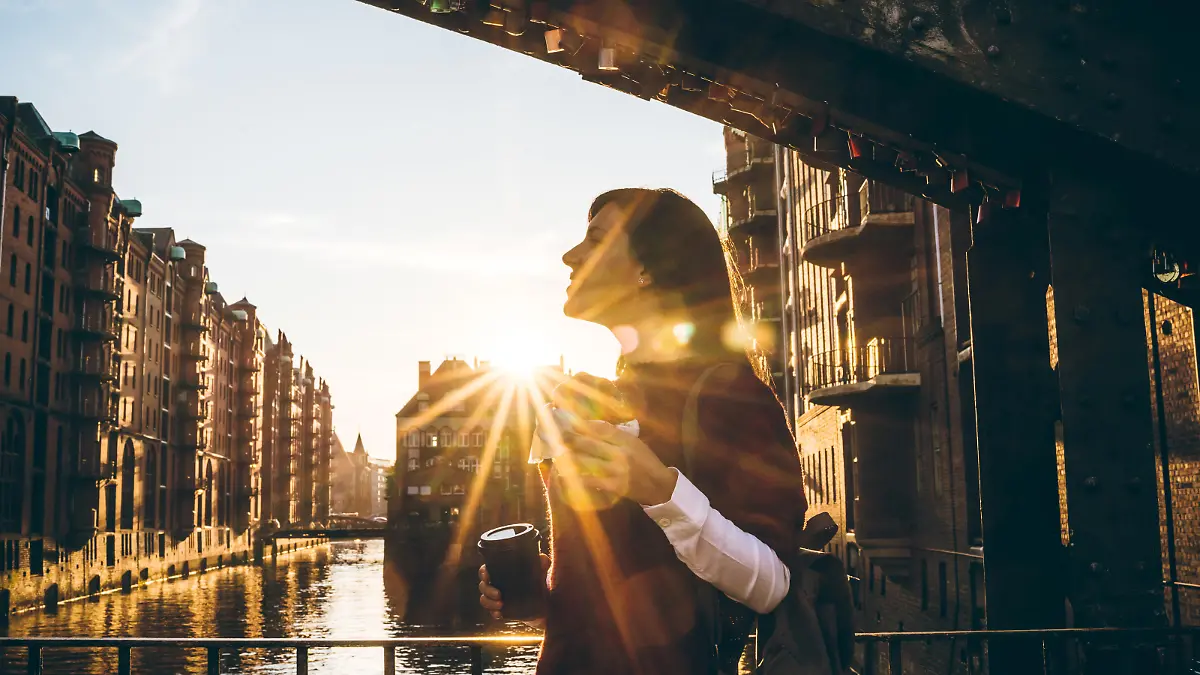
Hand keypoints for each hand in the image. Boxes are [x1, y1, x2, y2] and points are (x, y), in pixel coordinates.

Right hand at [478, 554, 551, 626]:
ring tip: (500, 605)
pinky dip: (493, 613)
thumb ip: (543, 563)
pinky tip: (499, 614)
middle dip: (488, 590)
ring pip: (484, 599)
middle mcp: (496, 584)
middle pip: (483, 586)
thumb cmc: (539, 582)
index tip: (488, 576)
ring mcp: (497, 598)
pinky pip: (491, 612)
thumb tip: (543, 559)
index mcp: (500, 572)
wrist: (545, 603)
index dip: (483, 573)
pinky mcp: (501, 610)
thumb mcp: (541, 572)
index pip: (485, 570)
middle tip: (499, 594)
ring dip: (489, 603)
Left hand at [560, 420, 677, 505]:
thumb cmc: (646, 462)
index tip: (568, 422)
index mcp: (627, 440)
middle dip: (570, 439)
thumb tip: (589, 426)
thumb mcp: (634, 443)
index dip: (583, 424)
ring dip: (569, 458)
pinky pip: (590, 481)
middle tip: (555, 436)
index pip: (602, 428)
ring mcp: (617, 470)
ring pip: (586, 462)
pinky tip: (564, 476)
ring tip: (556, 455)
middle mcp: (621, 453)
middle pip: (590, 443)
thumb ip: (615, 435)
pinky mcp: (614, 486)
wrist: (659, 486)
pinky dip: (576, 478)